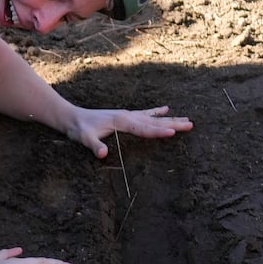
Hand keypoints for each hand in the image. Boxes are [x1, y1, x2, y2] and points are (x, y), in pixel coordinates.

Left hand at [66, 104, 193, 157]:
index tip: (175, 132)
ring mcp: (126, 114)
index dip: (159, 131)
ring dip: (170, 119)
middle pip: (154, 121)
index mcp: (121, 121)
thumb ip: (94, 146)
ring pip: (153, 117)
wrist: (71, 116)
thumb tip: (103, 154)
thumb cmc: (78, 129)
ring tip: (187, 120)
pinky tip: (166, 109)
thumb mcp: (83, 138)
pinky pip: (145, 113)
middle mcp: (127, 116)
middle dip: (173, 124)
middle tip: (191, 125)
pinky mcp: (124, 116)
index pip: (143, 128)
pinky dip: (156, 112)